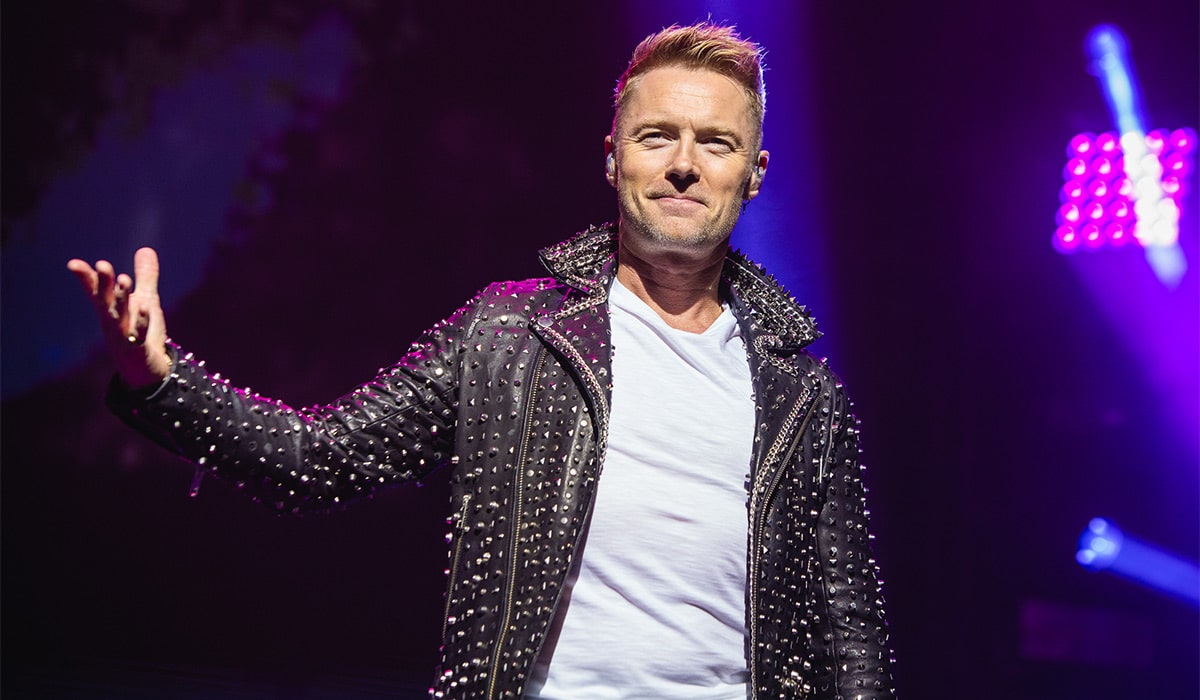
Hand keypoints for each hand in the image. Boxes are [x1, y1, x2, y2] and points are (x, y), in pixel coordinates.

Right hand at [67, 247, 170, 389]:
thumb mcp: (146, 300)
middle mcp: (113, 323)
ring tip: (123, 280)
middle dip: (104, 284)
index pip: (97, 292)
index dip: (87, 278)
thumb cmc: (143, 335)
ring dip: (120, 300)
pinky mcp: (136, 351)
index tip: (74, 264)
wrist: (148, 372)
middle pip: (105, 302)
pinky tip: (144, 307)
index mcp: (112, 310)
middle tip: (103, 265)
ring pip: (118, 317)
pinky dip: (140, 322)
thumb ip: (145, 277)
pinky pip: (137, 336)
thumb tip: (145, 249)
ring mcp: (123, 338)